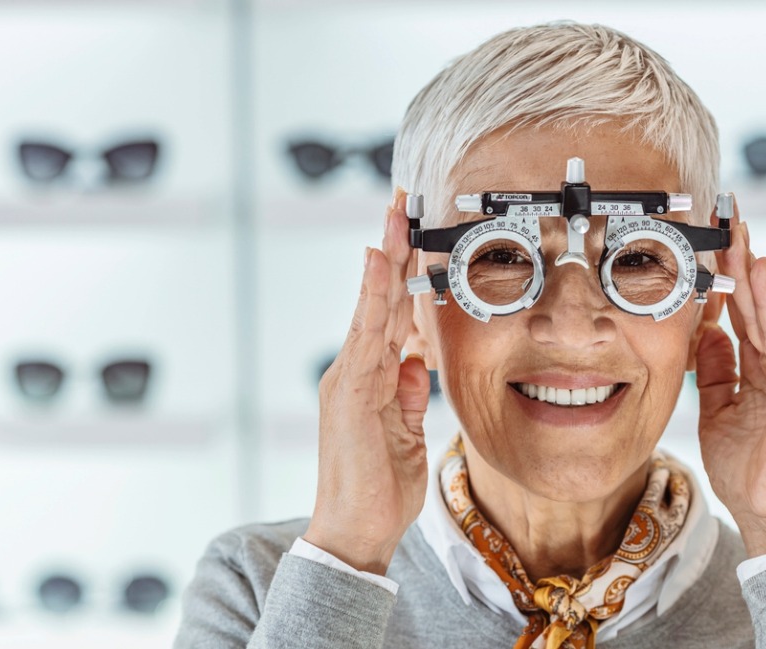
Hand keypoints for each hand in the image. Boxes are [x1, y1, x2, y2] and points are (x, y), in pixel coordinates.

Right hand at [304, 189, 430, 574]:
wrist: (353, 532)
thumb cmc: (378, 489)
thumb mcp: (406, 433)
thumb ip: (409, 394)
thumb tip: (416, 361)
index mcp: (370, 379)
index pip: (389, 316)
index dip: (401, 275)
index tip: (411, 236)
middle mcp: (354, 371)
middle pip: (379, 300)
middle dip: (392, 252)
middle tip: (402, 205)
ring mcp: (348, 379)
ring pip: (372, 307)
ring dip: (385, 259)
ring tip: (395, 217)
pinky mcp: (349, 391)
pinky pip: (366, 334)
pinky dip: (371, 296)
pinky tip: (377, 263)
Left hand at [695, 198, 765, 556]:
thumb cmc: (751, 470)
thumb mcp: (719, 410)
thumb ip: (716, 370)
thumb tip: (707, 333)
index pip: (747, 313)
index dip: (731, 276)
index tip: (715, 238)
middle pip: (761, 303)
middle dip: (743, 259)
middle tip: (727, 215)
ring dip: (754, 272)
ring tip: (739, 234)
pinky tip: (759, 279)